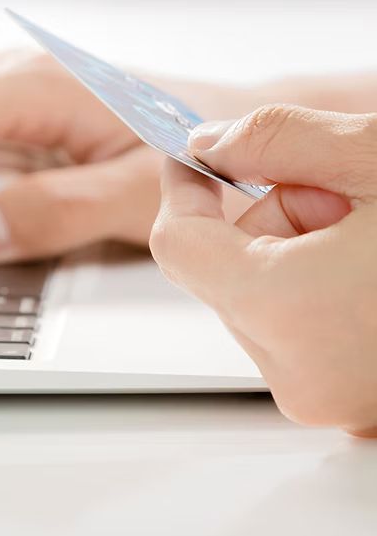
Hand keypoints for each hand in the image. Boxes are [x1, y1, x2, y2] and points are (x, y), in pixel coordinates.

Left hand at [150, 104, 376, 434]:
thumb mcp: (376, 155)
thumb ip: (274, 138)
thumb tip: (210, 143)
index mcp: (290, 315)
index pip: (179, 244)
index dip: (184, 188)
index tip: (199, 156)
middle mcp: (299, 374)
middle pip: (223, 270)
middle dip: (266, 215)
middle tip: (337, 191)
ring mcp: (328, 394)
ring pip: (260, 294)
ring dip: (297, 245)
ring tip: (368, 228)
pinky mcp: (352, 396)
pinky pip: (297, 323)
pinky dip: (317, 281)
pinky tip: (371, 261)